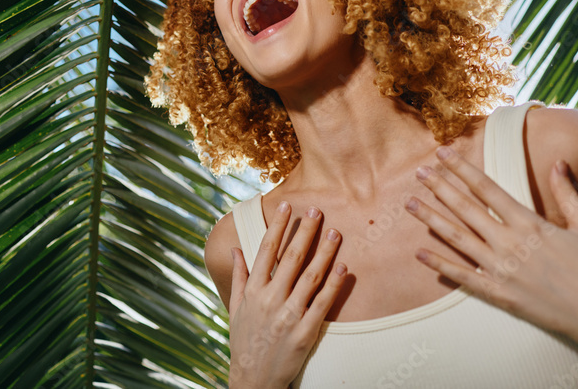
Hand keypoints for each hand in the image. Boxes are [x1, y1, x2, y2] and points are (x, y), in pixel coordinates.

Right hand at [228, 201, 346, 388]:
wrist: (253, 379)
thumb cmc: (244, 341)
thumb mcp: (235, 308)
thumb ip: (238, 277)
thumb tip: (236, 250)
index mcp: (252, 290)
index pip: (266, 250)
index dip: (278, 226)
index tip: (287, 206)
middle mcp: (269, 299)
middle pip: (291, 258)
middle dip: (305, 231)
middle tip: (317, 210)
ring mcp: (287, 315)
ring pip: (310, 277)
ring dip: (324, 252)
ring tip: (336, 232)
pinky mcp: (304, 332)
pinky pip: (322, 303)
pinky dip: (333, 284)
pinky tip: (343, 268)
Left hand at [406, 146, 577, 374]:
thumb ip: (569, 193)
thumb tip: (558, 162)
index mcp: (531, 225)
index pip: (487, 189)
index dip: (462, 169)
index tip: (443, 153)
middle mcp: (511, 245)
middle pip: (466, 210)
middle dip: (440, 188)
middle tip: (419, 171)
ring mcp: (502, 271)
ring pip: (458, 239)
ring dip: (432, 220)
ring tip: (410, 204)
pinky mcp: (501, 295)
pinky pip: (464, 278)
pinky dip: (441, 265)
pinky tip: (420, 253)